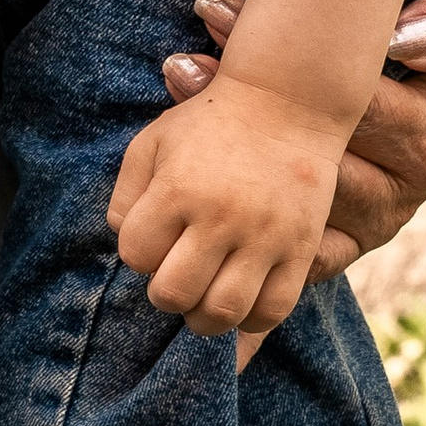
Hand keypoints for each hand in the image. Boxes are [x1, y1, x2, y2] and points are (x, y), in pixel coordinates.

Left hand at [109, 72, 345, 335]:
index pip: (136, 254)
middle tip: (174, 280)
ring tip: (202, 302)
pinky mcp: (300, 248)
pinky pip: (274, 310)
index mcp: (177, 189)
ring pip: (223, 311)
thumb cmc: (208, 124)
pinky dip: (251, 323)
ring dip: (203, 318)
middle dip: (165, 295)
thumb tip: (127, 244)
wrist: (285, 103)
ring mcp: (264, 236)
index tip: (153, 241)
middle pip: (174, 293)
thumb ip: (126, 194)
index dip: (139, 253)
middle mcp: (220, 217)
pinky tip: (240, 309)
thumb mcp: (152, 142)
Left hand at [158, 0, 425, 281]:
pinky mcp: (341, 242)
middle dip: (236, 104)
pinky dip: (237, 226)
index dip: (280, 63)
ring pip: (284, 203)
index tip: (217, 13)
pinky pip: (286, 253)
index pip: (347, 104)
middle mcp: (396, 194)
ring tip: (177, 92)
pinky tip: (186, 192)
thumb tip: (408, 40)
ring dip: (224, 154)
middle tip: (179, 64)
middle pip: (306, 158)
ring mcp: (366, 224)